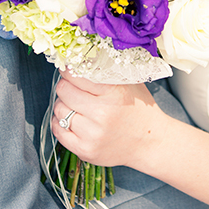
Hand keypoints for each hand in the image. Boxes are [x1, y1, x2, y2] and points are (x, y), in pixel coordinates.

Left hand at [51, 71, 167, 168]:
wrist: (150, 142)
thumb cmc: (139, 110)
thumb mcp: (129, 84)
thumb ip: (106, 70)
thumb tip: (79, 57)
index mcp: (113, 94)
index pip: (76, 75)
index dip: (69, 70)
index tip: (68, 69)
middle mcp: (102, 114)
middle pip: (63, 91)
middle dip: (65, 86)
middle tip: (73, 88)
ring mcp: (92, 134)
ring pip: (58, 110)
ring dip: (63, 104)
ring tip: (77, 105)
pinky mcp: (85, 150)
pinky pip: (58, 131)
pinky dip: (60, 122)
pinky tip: (73, 120)